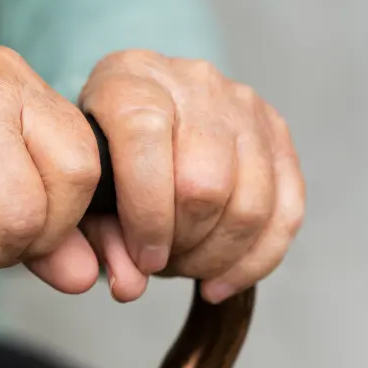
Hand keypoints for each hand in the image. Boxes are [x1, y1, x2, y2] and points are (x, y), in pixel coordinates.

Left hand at [64, 50, 304, 302]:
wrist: (132, 104)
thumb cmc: (99, 149)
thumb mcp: (80, 181)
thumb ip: (93, 234)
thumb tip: (130, 286)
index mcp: (130, 81)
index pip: (146, 143)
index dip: (146, 215)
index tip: (142, 258)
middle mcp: (192, 83)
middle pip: (205, 182)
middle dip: (183, 243)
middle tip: (161, 264)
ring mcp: (242, 103)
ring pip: (251, 201)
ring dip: (218, 256)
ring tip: (186, 267)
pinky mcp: (277, 130)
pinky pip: (287, 208)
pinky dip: (256, 259)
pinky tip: (220, 281)